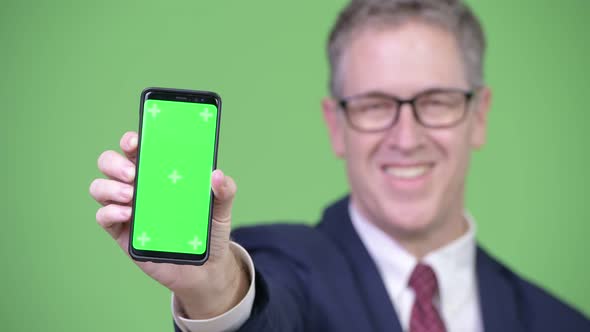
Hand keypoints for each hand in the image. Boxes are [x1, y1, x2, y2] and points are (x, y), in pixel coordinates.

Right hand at [89, 131, 247, 318]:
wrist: (205, 268)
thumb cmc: (208, 230)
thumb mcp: (221, 208)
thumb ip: (224, 190)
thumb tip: (217, 174)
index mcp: (158, 172)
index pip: (136, 147)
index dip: (131, 139)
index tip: (137, 141)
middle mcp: (138, 186)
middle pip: (110, 163)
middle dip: (115, 163)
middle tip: (133, 173)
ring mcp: (127, 208)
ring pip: (100, 187)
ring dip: (110, 187)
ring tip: (131, 195)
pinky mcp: (122, 232)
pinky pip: (103, 217)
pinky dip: (110, 212)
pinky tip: (128, 214)